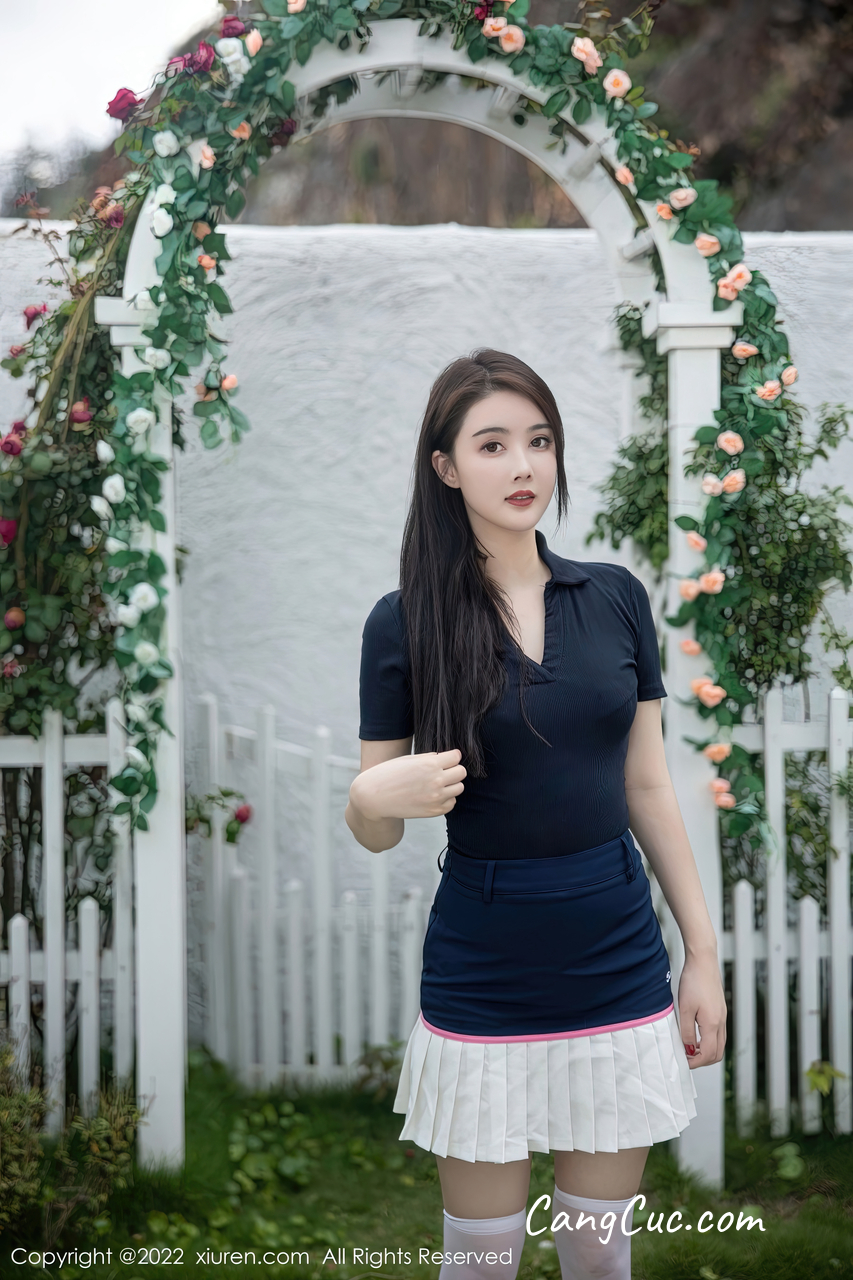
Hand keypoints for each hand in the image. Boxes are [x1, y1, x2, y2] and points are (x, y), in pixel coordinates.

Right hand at [351, 748, 465, 821]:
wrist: (374, 798)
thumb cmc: (388, 774)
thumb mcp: (408, 760)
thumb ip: (429, 758)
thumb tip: (444, 758)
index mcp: (430, 764)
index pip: (456, 757)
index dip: (451, 757)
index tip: (445, 759)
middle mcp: (436, 781)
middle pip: (461, 772)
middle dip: (453, 770)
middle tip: (442, 771)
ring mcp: (436, 798)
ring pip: (459, 788)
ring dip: (451, 785)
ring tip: (437, 784)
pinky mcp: (434, 811)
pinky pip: (451, 803)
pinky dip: (446, 799)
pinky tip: (434, 795)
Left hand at [678, 952, 726, 1067]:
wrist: (703, 961)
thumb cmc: (693, 981)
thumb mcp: (684, 1008)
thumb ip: (686, 1031)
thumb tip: (688, 1049)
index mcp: (713, 1024)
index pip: (708, 1054)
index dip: (695, 1063)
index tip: (682, 1061)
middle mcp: (721, 1022)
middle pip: (717, 1053)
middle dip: (702, 1060)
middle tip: (686, 1057)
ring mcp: (722, 1016)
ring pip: (719, 1044)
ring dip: (706, 1051)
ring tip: (689, 1047)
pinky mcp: (720, 1010)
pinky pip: (718, 1033)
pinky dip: (708, 1040)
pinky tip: (695, 1034)